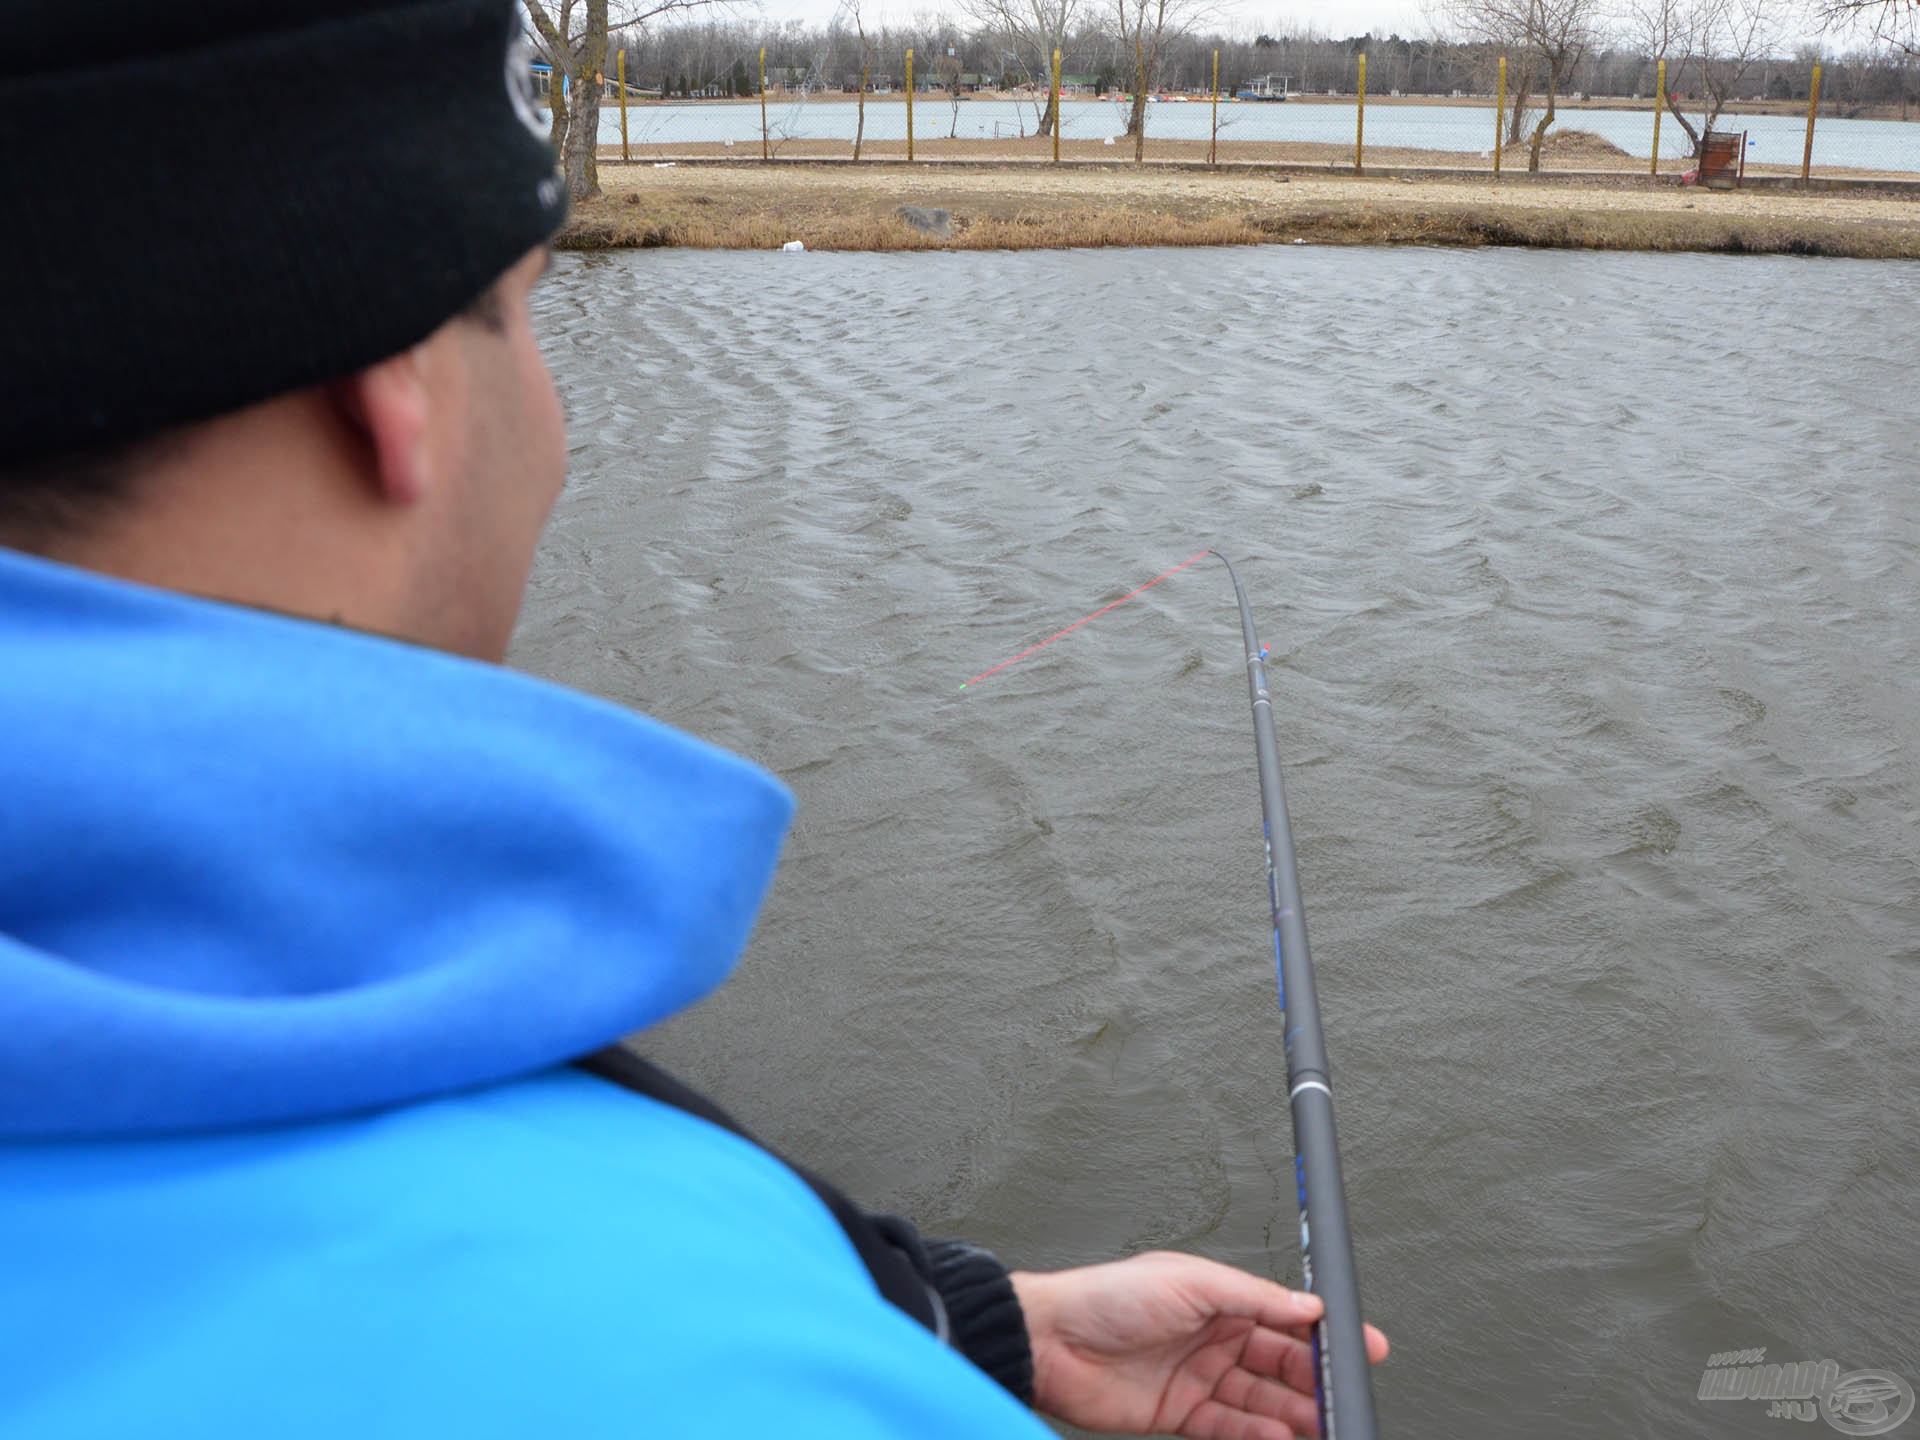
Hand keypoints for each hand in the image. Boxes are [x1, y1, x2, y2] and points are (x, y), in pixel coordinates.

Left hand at [1010, 1251, 1387, 1439]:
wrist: (1050, 1342)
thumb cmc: (1107, 1297)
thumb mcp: (1189, 1282)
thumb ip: (1253, 1297)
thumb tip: (1308, 1307)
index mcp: (1217, 1296)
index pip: (1284, 1317)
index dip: (1324, 1334)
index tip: (1362, 1348)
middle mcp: (1212, 1335)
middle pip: (1279, 1362)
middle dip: (1315, 1380)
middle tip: (1345, 1397)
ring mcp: (1197, 1376)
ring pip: (1260, 1400)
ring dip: (1293, 1414)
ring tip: (1323, 1426)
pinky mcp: (1180, 1413)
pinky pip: (1230, 1428)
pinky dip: (1258, 1436)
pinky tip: (1282, 1439)